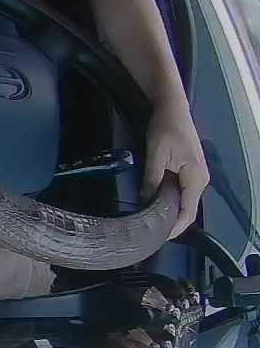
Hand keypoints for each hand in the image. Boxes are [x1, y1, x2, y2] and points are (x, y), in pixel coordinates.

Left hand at [141, 99, 209, 238]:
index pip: (188, 212)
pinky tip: (156, 205)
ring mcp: (197, 175)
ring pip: (184, 201)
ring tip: (151, 224)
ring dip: (170, 213)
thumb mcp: (155, 155)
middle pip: (187, 210)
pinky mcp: (190, 171)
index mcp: (195, 178)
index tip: (158, 238)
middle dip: (171, 224)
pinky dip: (170, 202)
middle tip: (150, 234)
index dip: (174, 228)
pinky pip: (182, 192)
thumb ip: (152, 180)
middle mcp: (200, 180)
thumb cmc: (166, 128)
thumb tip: (146, 202)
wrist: (172, 109)